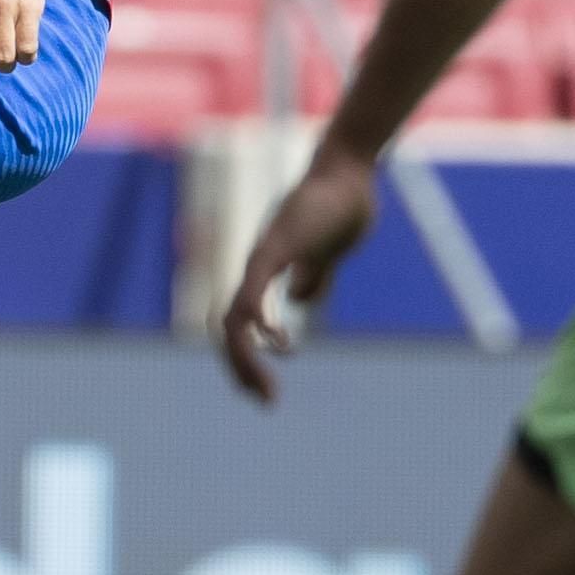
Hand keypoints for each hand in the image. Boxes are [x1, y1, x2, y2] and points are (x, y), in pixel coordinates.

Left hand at [220, 141, 380, 402]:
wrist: (347, 172)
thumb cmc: (338, 206)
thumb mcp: (325, 255)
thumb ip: (312, 276)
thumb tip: (300, 300)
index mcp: (264, 273)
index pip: (237, 324)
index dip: (244, 358)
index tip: (262, 388)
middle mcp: (255, 268)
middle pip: (227, 329)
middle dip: (240, 370)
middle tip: (264, 403)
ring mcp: (262, 258)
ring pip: (233, 318)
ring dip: (244, 359)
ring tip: (266, 391)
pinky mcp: (276, 249)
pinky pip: (254, 292)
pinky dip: (258, 322)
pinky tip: (280, 344)